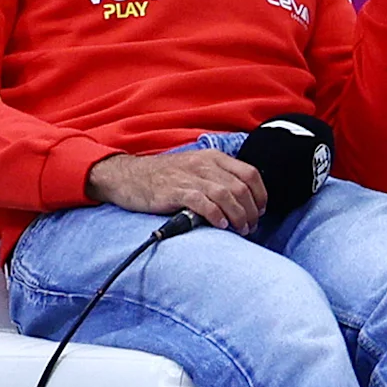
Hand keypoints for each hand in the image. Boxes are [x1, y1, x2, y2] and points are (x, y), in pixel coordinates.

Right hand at [86, 148, 264, 233]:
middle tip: (250, 226)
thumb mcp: (195, 167)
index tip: (260, 211)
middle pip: (241, 188)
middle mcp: (204, 164)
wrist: (126, 176)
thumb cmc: (164, 176)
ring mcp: (189, 177)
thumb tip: (243, 198)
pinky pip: (203, 203)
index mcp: (213, 157)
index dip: (261, 195)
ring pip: (227, 196)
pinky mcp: (175, 191)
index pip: (250, 174)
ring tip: (240, 229)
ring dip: (238, 216)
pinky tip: (220, 225)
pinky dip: (216, 215)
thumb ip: (218, 176)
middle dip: (251, 210)